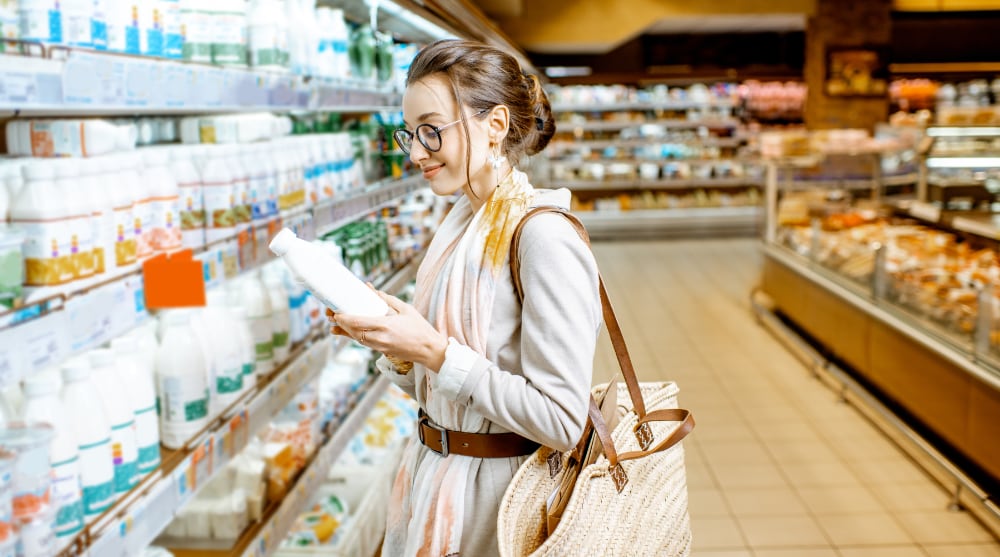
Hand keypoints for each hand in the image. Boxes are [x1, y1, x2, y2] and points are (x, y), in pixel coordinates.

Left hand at [326, 289, 447, 371]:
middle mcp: (381, 338)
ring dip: (345, 331)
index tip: (335, 312)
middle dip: (341, 324)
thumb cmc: (419, 327)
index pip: (359, 323)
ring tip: (335, 323)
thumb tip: (370, 289)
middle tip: (332, 314)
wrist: (429, 349)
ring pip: (357, 339)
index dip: (344, 319)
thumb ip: (386, 299)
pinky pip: (364, 343)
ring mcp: (380, 346)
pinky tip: (348, 331)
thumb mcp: (405, 308)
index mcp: (386, 326)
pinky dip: (355, 336)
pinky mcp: (382, 350)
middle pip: (354, 332)